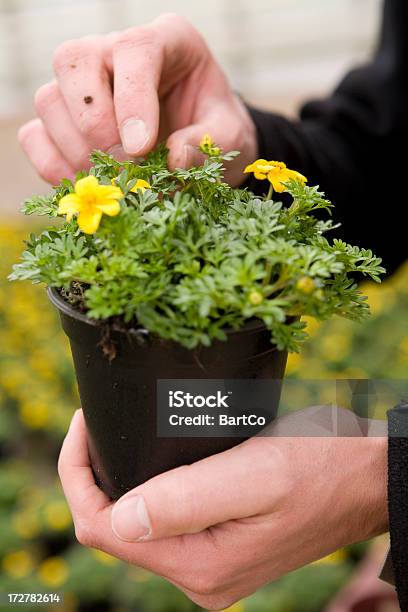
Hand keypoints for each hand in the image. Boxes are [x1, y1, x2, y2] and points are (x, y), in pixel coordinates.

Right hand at [18, 14, 256, 185]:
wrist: (202, 151)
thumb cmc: (216, 134)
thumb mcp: (228, 137)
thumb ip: (208, 144)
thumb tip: (173, 160)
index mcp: (165, 42)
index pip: (133, 50)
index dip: (131, 99)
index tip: (141, 149)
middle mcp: (113, 53)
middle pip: (74, 63)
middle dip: (96, 126)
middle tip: (125, 168)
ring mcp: (82, 87)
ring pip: (48, 100)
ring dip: (77, 151)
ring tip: (114, 181)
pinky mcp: (63, 122)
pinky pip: (35, 136)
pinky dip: (54, 166)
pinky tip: (89, 184)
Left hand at [58, 408, 387, 609]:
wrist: (364, 481)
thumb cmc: (319, 471)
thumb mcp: (255, 476)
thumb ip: (186, 500)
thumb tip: (119, 518)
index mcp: (199, 563)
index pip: (103, 526)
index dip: (78, 475)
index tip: (84, 421)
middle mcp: (199, 574)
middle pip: (116, 529)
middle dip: (95, 477)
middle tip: (98, 423)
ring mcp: (210, 564)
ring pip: (139, 525)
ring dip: (120, 482)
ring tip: (118, 436)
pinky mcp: (221, 547)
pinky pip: (166, 522)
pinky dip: (148, 490)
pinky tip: (152, 461)